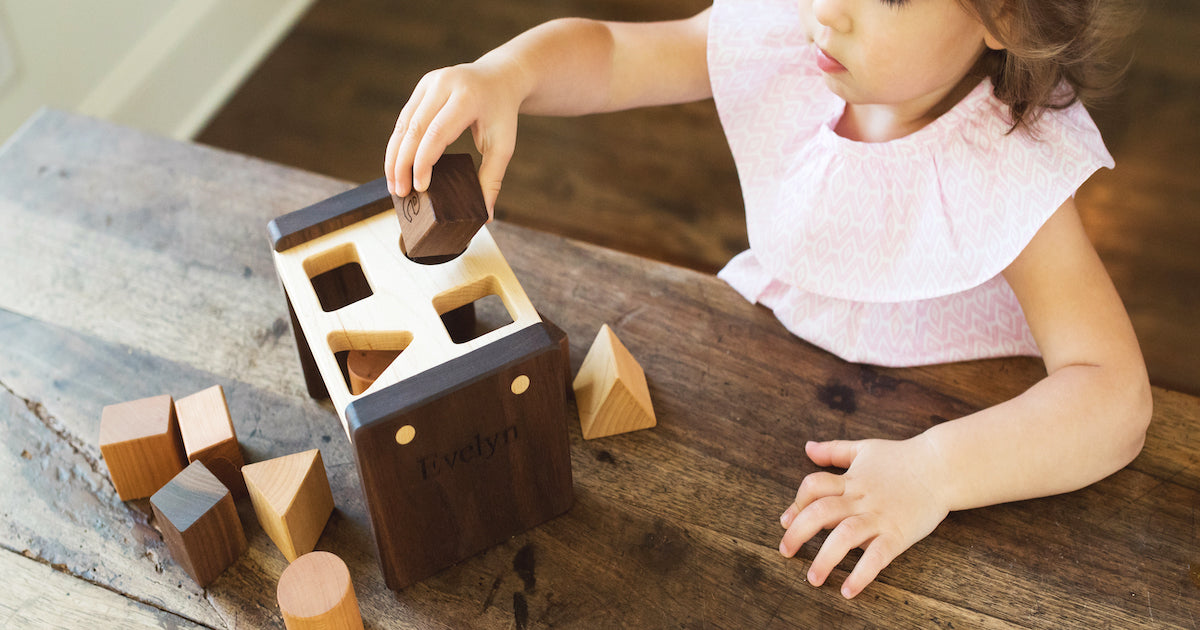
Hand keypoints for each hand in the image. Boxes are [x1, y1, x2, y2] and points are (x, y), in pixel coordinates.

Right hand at [384, 60, 524, 216]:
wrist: (500, 78)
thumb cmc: (501, 115)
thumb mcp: (503, 145)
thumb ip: (492, 179)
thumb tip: (486, 216)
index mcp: (467, 97)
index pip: (437, 133)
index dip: (423, 162)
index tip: (420, 188)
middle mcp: (444, 84)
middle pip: (414, 128)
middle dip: (402, 163)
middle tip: (400, 192)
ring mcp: (430, 82)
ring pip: (403, 123)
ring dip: (394, 155)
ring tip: (394, 184)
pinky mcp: (422, 86)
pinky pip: (405, 118)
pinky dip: (398, 143)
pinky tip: (396, 166)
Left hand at [778, 438, 949, 598]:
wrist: (942, 467)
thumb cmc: (902, 458)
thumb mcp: (864, 449)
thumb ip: (834, 451)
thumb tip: (807, 447)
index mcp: (850, 480)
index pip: (813, 487)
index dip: (796, 503)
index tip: (786, 521)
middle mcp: (860, 499)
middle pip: (821, 513)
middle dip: (798, 533)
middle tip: (785, 551)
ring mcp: (879, 517)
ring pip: (844, 537)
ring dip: (824, 559)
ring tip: (813, 578)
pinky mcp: (898, 535)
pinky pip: (877, 557)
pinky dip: (861, 574)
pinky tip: (849, 590)